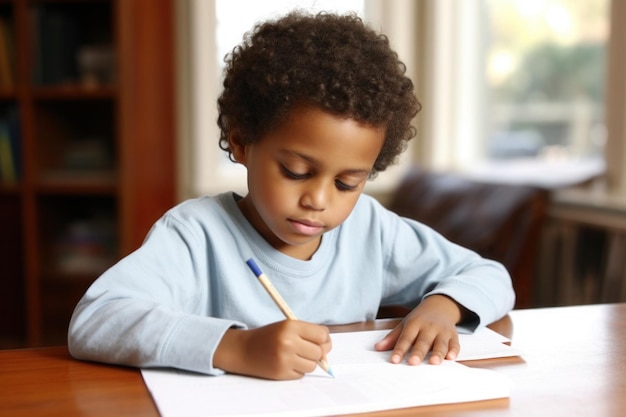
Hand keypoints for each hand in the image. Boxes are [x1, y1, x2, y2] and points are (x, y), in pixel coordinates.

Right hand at [214, 320, 331, 379]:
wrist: (244, 349)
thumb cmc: (269, 336)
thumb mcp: (287, 326)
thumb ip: (308, 334)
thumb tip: (327, 350)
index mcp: (290, 326)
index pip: (321, 335)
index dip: (324, 338)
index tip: (321, 340)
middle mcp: (288, 342)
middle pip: (319, 352)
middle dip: (317, 351)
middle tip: (307, 349)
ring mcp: (285, 359)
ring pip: (312, 365)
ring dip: (307, 362)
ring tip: (295, 356)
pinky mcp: (281, 373)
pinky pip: (302, 374)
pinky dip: (298, 370)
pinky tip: (287, 363)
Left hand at [374, 295, 461, 364]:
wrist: (440, 305)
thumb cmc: (420, 319)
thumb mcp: (405, 324)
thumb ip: (392, 338)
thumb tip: (377, 348)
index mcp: (414, 323)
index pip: (405, 338)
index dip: (399, 349)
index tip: (394, 360)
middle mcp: (429, 327)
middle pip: (423, 341)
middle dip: (418, 352)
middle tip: (413, 363)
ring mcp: (442, 331)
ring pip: (440, 343)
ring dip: (438, 353)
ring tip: (434, 362)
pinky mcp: (453, 335)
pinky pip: (455, 343)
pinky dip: (454, 350)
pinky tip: (451, 358)